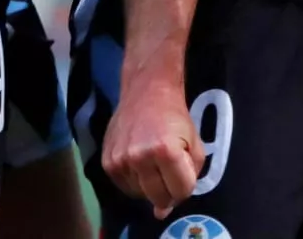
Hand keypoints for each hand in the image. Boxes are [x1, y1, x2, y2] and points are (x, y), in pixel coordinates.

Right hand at [103, 82, 204, 218]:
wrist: (146, 91)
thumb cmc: (175, 117)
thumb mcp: (195, 144)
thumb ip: (189, 178)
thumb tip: (162, 211)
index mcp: (166, 151)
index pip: (180, 191)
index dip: (185, 184)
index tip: (183, 170)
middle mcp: (139, 157)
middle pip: (158, 197)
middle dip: (168, 190)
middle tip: (169, 170)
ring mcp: (121, 160)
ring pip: (141, 194)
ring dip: (150, 186)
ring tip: (153, 162)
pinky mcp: (107, 161)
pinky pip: (124, 187)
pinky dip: (135, 182)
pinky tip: (140, 164)